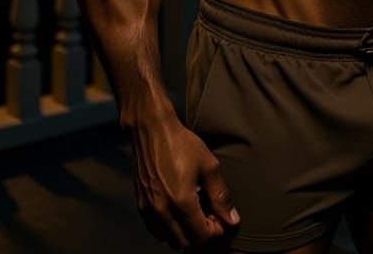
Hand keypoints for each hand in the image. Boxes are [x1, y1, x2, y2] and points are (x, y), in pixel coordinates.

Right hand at [129, 111, 239, 248]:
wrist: (151, 129)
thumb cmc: (181, 143)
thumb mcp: (209, 165)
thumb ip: (220, 195)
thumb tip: (232, 218)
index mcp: (182, 201)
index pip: (201, 237)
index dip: (215, 231)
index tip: (220, 219)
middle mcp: (162, 210)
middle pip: (185, 242)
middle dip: (200, 234)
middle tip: (209, 215)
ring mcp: (149, 209)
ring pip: (168, 239)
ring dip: (183, 232)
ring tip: (193, 212)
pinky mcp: (140, 204)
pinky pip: (155, 229)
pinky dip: (168, 227)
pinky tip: (177, 208)